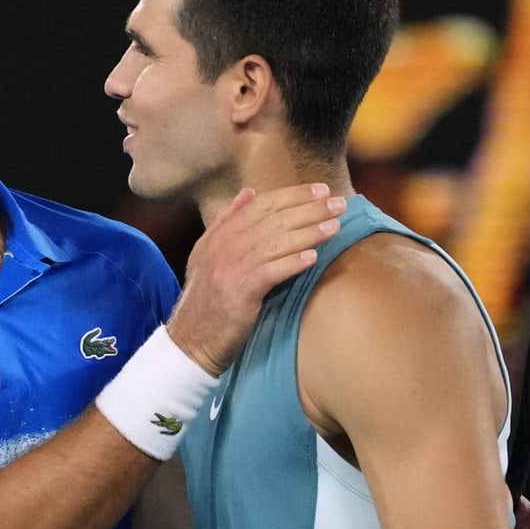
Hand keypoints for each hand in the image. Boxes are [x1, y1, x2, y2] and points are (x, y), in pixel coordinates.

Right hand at [167, 184, 344, 375]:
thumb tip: (250, 191)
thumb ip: (229, 219)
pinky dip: (292, 263)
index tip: (321, 190)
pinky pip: (271, 272)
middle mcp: (226, 245)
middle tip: (339, 203)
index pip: (262, 204)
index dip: (294, 195)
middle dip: (309, 209)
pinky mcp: (240, 293)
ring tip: (334, 226)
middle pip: (273, 219)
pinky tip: (313, 257)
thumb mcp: (209, 251)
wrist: (190, 338)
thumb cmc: (207, 297)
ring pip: (275, 242)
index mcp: (221, 233)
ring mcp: (232, 268)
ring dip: (308, 233)